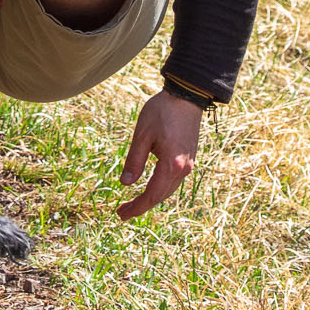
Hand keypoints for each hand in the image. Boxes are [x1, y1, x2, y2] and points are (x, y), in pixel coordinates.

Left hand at [116, 90, 204, 218]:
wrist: (187, 95)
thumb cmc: (162, 111)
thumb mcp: (142, 135)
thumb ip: (134, 160)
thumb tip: (126, 184)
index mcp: (171, 165)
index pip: (152, 195)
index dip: (136, 207)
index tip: (121, 214)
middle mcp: (183, 169)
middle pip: (161, 196)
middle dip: (141, 206)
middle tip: (121, 212)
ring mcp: (189, 165)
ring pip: (168, 190)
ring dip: (151, 198)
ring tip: (132, 203)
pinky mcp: (189, 159)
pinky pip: (173, 181)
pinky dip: (160, 188)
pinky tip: (149, 187)